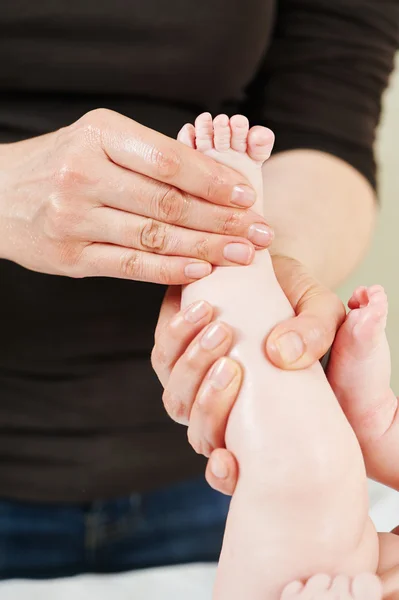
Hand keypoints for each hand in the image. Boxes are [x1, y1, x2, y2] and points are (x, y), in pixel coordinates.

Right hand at [0, 109, 272, 282]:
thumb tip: (219, 179)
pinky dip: (170, 270)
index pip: (171, 161)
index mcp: (99, 134)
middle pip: (169, 203)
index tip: (249, 197)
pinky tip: (202, 272)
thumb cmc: (62, 162)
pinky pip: (131, 266)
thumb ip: (152, 154)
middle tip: (260, 233)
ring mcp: (74, 218)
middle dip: (222, 221)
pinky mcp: (71, 256)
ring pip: (155, 237)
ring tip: (243, 255)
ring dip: (207, 249)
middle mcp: (84, 174)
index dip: (216, 182)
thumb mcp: (100, 139)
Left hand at [152, 254, 345, 494]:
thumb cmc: (302, 310)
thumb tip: (283, 354)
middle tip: (233, 364)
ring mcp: (193, 384)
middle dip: (209, 402)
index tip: (226, 460)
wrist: (277, 276)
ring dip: (193, 365)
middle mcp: (220, 412)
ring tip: (220, 330)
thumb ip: (315, 334)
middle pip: (199, 431)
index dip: (224, 475)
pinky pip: (163, 354)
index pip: (233, 469)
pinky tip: (201, 309)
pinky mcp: (174, 351)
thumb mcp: (322, 314)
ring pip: (176, 396)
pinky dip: (176, 333)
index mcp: (257, 426)